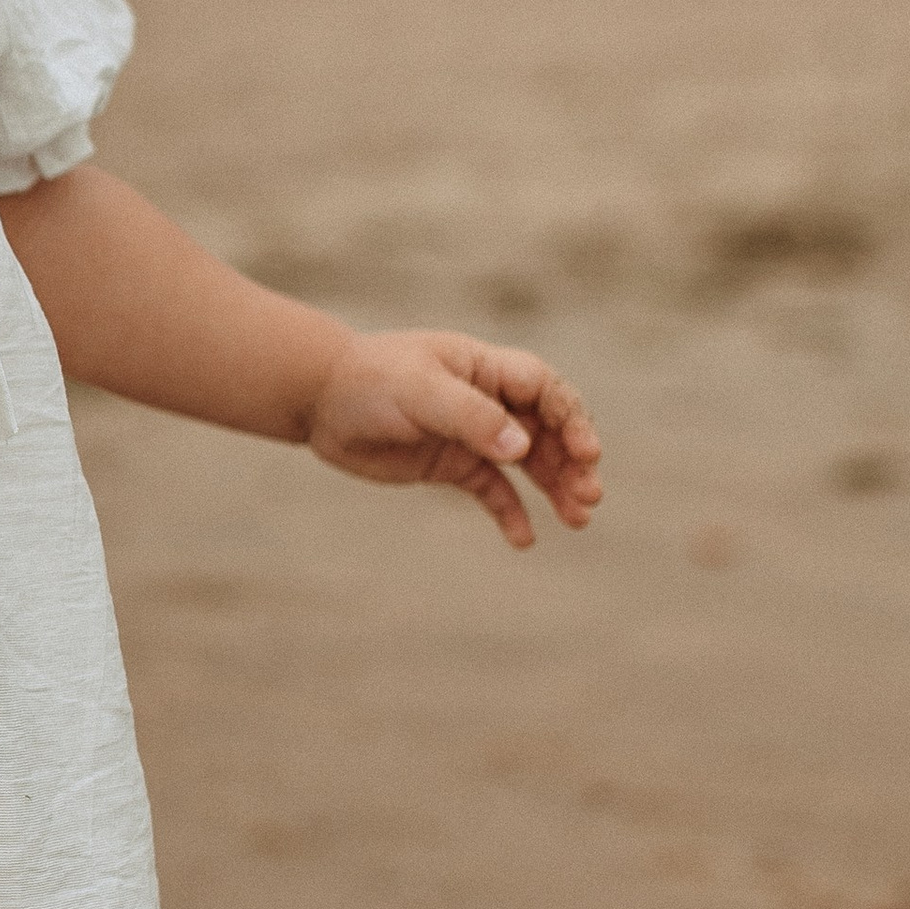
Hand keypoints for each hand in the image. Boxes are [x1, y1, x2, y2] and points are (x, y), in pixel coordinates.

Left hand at [305, 331, 602, 549]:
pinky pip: (492, 490)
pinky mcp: (451, 465)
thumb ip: (471, 417)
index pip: (545, 391)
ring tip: (578, 520)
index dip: (571, 419)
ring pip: (528, 462)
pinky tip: (524, 540)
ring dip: (555, 488)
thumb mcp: (420, 392)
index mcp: (486, 369)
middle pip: (546, 430)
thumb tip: (520, 447)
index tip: (585, 452)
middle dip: (572, 461)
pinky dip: (510, 513)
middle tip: (590, 495)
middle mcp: (488, 400)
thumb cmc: (370, 381)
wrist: (319, 401)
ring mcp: (471, 434)